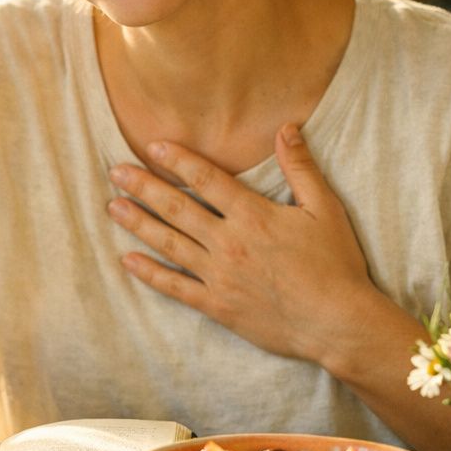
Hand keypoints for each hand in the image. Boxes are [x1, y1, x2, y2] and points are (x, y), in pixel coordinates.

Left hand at [106, 123, 380, 363]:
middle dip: (144, 188)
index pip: (206, 179)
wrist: (336, 323)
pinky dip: (150, 274)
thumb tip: (286, 128)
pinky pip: (176, 288)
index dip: (177, 160)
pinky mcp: (218, 306)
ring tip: (113, 207)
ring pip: (170, 244)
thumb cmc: (335, 264)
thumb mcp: (325, 208)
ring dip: (139, 224)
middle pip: (177, 209)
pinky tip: (128, 261)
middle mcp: (229, 243)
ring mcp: (220, 276)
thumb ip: (301, 168)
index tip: (152, 147)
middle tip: (115, 172)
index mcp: (253, 215)